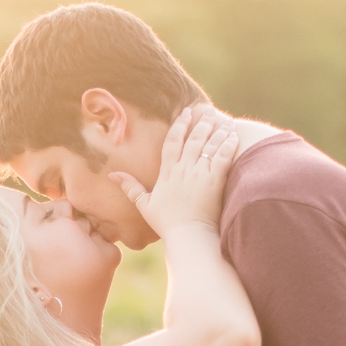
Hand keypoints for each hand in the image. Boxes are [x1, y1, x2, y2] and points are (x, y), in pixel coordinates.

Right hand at [116, 102, 246, 237]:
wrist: (188, 235)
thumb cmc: (167, 223)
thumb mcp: (144, 204)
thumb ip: (130, 187)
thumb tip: (112, 175)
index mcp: (167, 173)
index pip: (172, 142)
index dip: (179, 125)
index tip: (185, 112)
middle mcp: (183, 169)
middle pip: (193, 139)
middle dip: (200, 123)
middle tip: (206, 111)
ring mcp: (199, 174)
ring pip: (209, 145)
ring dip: (217, 131)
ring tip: (225, 120)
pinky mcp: (215, 181)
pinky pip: (223, 158)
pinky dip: (228, 145)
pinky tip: (233, 136)